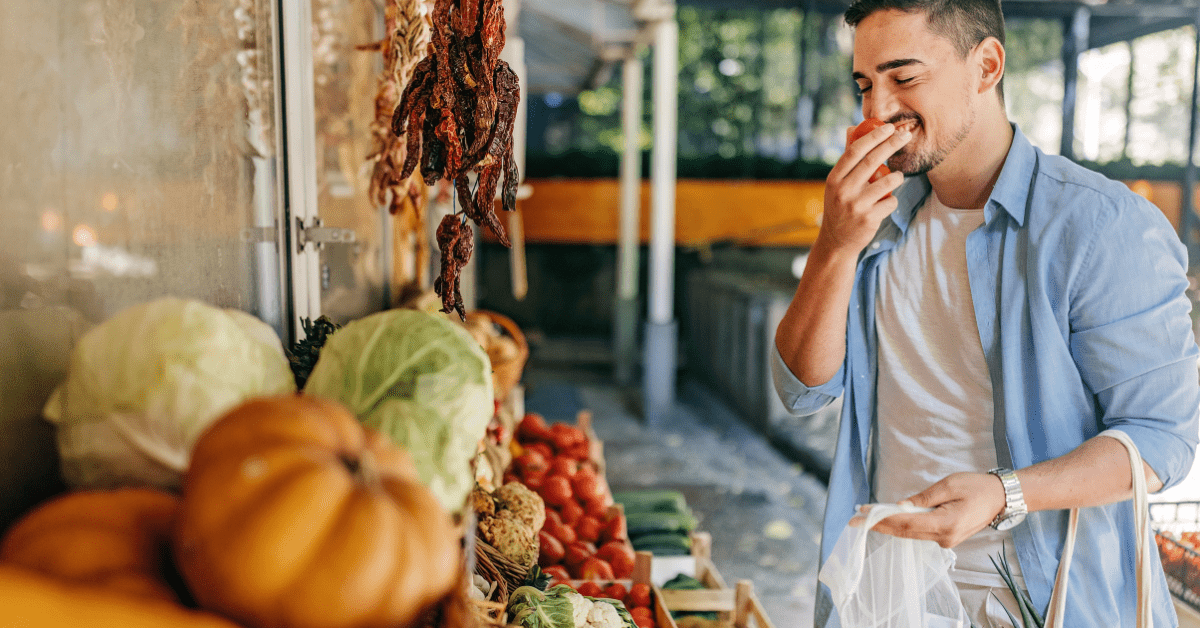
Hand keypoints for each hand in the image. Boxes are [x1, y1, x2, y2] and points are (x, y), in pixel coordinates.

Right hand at [817, 123, 910, 254]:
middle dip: (892, 144)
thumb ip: (847, 157)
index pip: (855, 151)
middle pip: (872, 161)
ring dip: (897, 176)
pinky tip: (886, 202)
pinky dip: (892, 200)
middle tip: (906, 135)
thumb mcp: (837, 183)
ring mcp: (856, 206)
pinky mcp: (869, 219)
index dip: (873, 136)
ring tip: (897, 177)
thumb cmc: (839, 206)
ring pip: (887, 182)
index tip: (888, 127)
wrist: (837, 241)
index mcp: (834, 179)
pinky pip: (890, 202)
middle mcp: (843, 191)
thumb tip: (852, 128)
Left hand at [849, 472, 1005, 548]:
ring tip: (866, 519)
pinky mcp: (946, 538)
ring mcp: (946, 541)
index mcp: (946, 524)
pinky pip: (919, 533)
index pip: (906, 523)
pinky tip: (888, 521)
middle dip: (879, 525)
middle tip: (855, 520)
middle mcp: (944, 538)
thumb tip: (900, 506)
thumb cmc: (977, 486)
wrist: (1001, 498)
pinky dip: (903, 527)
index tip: (862, 515)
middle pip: (905, 532)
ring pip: (911, 534)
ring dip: (888, 527)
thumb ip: (923, 498)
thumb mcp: (948, 485)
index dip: (882, 519)